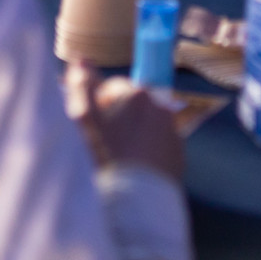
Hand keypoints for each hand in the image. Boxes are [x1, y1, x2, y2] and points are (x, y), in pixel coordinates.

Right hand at [65, 64, 183, 181]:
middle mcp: (159, 107)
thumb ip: (82, 85)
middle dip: (118, 117)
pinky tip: (134, 168)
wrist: (136, 199)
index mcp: (136, 94)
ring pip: (145, 126)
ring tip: (119, 158)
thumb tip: (82, 61)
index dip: (98, 104)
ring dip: (133, 134)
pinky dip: (147, 152)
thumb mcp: (84, 118)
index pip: (113, 88)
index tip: (92, 124)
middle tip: (103, 143)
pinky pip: (158, 146)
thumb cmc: (106, 156)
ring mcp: (171, 131)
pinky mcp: (178, 155)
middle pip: (132, 106)